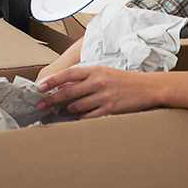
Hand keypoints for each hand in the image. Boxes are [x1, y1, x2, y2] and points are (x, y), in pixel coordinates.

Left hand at [36, 66, 158, 118]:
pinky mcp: (109, 109)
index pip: (68, 74)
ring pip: (76, 107)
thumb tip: (63, 86)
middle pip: (67, 92)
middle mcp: (98, 82)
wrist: (147, 87)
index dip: (52, 81)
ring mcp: (103, 96)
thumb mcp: (104, 73)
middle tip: (42, 106)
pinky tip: (82, 116)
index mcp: (95, 70)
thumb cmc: (123, 80)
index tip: (40, 88)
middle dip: (52, 100)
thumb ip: (85, 78)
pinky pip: (88, 117)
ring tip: (67, 110)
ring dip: (69, 110)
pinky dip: (82, 118)